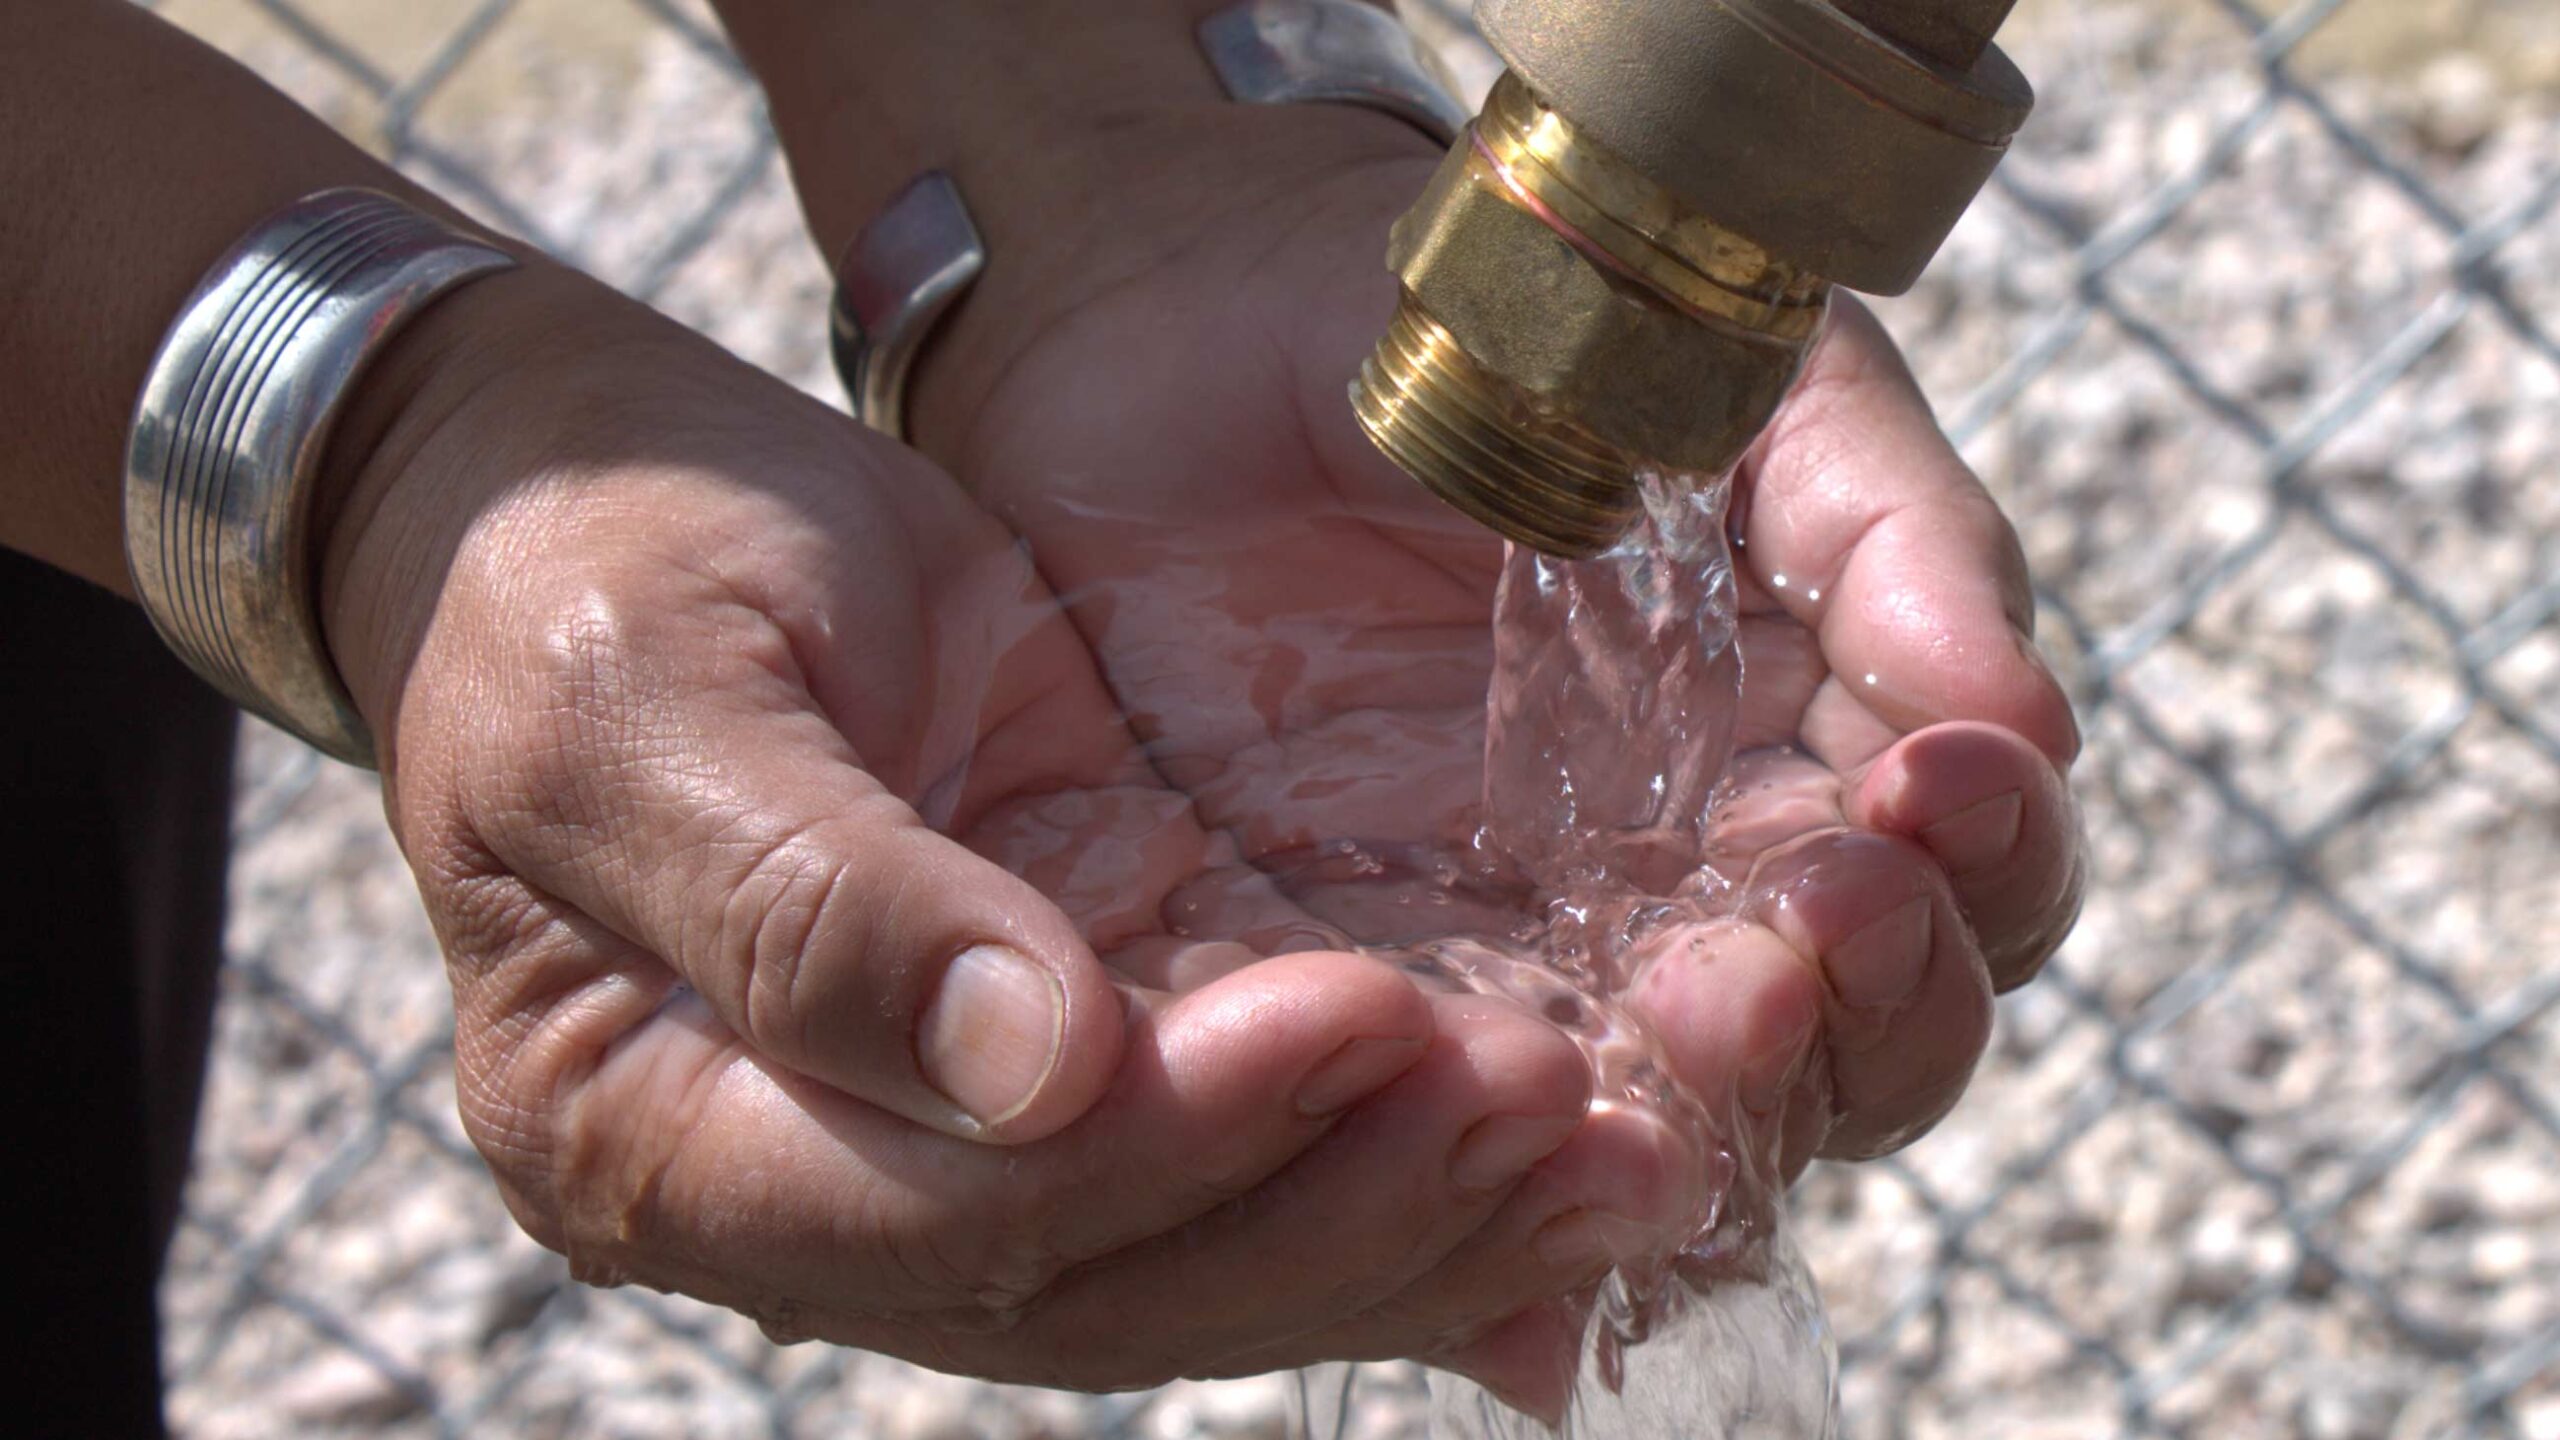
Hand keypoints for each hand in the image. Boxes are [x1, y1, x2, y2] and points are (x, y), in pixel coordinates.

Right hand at [314, 262, 1653, 1391]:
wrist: (591, 515)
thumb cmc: (583, 580)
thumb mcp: (644, 699)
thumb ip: (807, 900)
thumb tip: (1025, 1068)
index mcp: (662, 1135)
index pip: (940, 1216)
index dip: (1159, 1141)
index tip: (1352, 1013)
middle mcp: (818, 1188)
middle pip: (1107, 1279)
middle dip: (1340, 1202)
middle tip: (1550, 1100)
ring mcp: (951, 1141)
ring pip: (1204, 1253)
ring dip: (1411, 1212)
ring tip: (1615, 1138)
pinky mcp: (1070, 1047)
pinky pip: (1244, 1158)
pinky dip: (1397, 1169)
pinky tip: (1564, 1160)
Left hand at [858, 99, 2085, 1394]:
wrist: (1186, 320)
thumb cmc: (1487, 333)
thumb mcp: (1718, 378)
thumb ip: (1878, 526)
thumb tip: (2014, 714)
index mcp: (1815, 743)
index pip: (1979, 885)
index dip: (1985, 868)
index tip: (1930, 787)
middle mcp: (1703, 887)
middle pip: (1872, 1050)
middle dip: (1871, 1010)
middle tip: (1793, 929)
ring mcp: (1541, 963)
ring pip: (1701, 1130)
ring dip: (1728, 1102)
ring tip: (1685, 1001)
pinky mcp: (1371, 1006)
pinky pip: (1481, 1156)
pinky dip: (1530, 1207)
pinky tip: (1537, 1196)